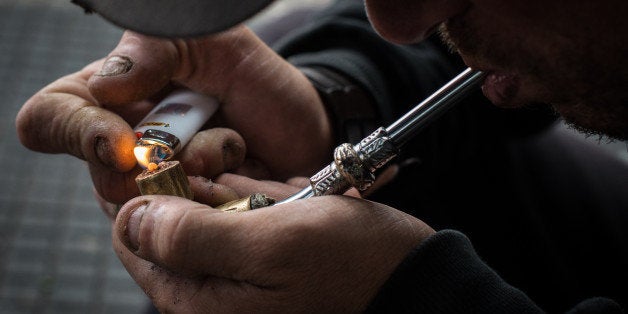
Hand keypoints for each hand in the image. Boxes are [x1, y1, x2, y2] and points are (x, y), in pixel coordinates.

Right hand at [16, 26, 332, 203]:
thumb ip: (155, 50)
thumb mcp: (213, 44)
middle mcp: (123, 150)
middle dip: (160, 164)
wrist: (306, 126)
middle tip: (209, 139)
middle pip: (103, 179)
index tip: (123, 141)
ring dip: (197, 177)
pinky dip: (218, 198)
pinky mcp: (190, 221)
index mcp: (110, 99)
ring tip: (232, 148)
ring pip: (147, 209)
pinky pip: (186, 228)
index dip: (75, 132)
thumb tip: (104, 86)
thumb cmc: (256, 80)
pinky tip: (241, 172)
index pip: (50, 120)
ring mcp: (155, 190)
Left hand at [113, 174, 433, 312]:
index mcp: (199, 297)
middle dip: (199, 188)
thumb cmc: (350, 266)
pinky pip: (242, 209)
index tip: (176, 164)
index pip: (136, 240)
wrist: (410, 276)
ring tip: (279, 197)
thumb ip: (191, 237)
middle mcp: (213, 286)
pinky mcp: (265, 247)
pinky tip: (289, 196)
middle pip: (172, 221)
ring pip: (208, 208)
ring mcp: (241, 265)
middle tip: (243, 181)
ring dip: (235, 187)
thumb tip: (131, 216)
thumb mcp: (269, 247)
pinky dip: (257, 193)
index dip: (146, 195)